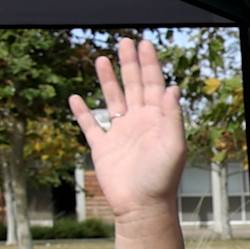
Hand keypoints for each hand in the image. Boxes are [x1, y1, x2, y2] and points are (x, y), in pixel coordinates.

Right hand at [67, 38, 185, 222]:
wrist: (142, 207)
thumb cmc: (162, 179)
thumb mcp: (174, 146)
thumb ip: (172, 117)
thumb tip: (173, 88)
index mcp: (158, 120)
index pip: (154, 85)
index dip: (150, 64)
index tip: (145, 44)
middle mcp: (140, 123)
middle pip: (134, 86)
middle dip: (129, 64)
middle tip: (124, 41)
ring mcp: (121, 134)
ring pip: (112, 99)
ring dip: (107, 80)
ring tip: (101, 59)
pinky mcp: (103, 147)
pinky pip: (90, 125)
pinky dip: (82, 112)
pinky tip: (75, 97)